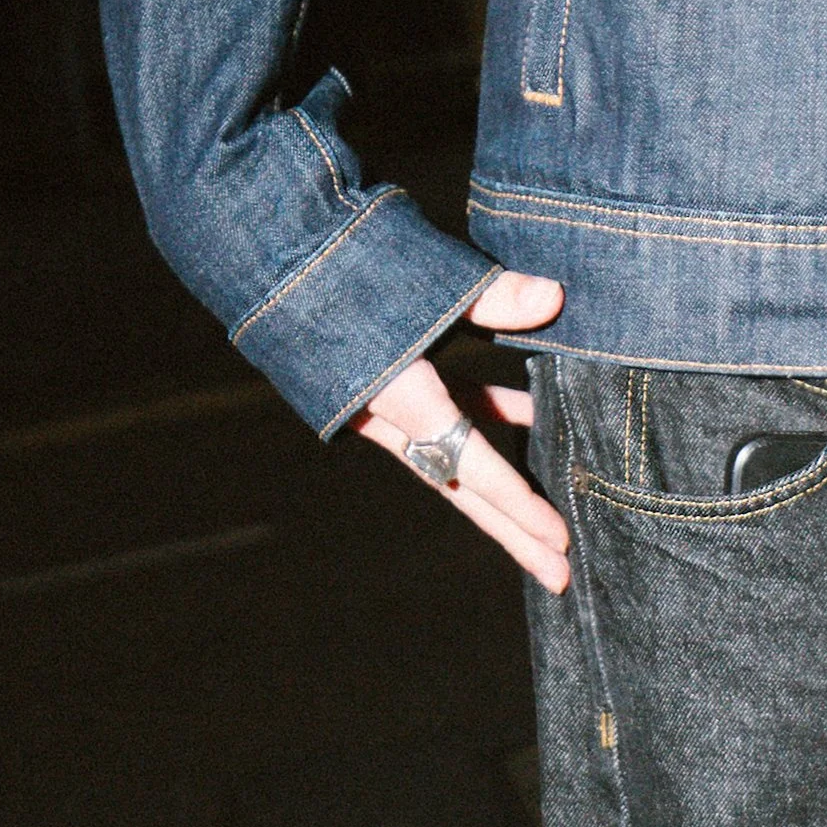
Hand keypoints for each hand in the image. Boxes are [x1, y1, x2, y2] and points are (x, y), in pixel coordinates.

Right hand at [354, 273, 570, 594]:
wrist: (266, 250)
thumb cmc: (342, 257)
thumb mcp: (422, 275)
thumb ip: (491, 295)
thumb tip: (556, 300)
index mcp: (397, 396)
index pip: (469, 465)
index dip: (518, 503)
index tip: (560, 539)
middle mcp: (388, 414)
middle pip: (462, 488)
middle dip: (512, 532)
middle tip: (560, 576)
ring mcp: (384, 402)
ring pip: (455, 454)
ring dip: (504, 482)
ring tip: (554, 513)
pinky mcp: (385, 381)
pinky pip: (446, 415)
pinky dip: (488, 418)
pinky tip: (533, 413)